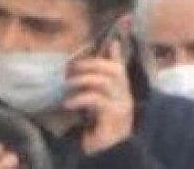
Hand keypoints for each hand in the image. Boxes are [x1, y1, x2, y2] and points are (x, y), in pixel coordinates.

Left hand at [64, 39, 134, 155]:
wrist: (109, 151)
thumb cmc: (101, 126)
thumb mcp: (97, 103)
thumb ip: (95, 85)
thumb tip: (88, 70)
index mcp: (122, 90)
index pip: (120, 67)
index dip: (114, 54)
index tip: (108, 41)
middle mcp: (125, 95)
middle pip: (113, 70)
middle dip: (91, 65)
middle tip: (71, 68)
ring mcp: (121, 104)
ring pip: (105, 82)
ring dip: (83, 79)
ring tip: (67, 84)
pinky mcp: (113, 115)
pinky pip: (97, 99)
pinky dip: (80, 98)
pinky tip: (68, 103)